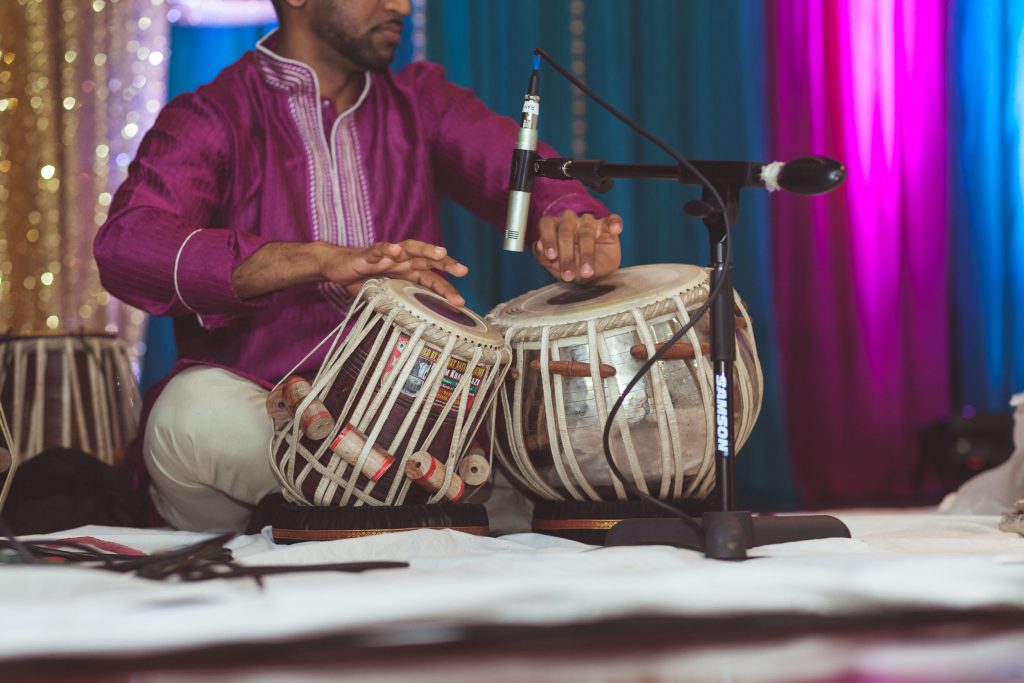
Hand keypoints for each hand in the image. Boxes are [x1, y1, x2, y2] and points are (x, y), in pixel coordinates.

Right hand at [319, 240, 467, 304]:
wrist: (338, 267)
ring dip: (426, 249)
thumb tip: (417, 330)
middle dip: (446, 263)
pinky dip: (387, 249)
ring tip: (440, 252)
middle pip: (428, 259)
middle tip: (463, 270)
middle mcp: (402, 261)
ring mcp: (387, 256)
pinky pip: (379, 250)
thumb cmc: (364, 280)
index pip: (432, 278)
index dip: (446, 288)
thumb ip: (401, 305)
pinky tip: (396, 250)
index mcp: (408, 272)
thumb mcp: (387, 296)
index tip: (461, 302)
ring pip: (410, 248)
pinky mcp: (368, 255)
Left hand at [532, 210, 622, 281]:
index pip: (547, 224)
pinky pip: (612, 220)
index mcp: (555, 227)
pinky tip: (615, 229)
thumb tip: (538, 246)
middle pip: (566, 230)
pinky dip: (614, 223)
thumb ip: (543, 256)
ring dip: (587, 253)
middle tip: (568, 275)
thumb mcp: (555, 266)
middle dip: (567, 255)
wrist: (594, 274)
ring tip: (587, 272)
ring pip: (587, 231)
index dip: (548, 239)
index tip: (551, 256)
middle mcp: (571, 221)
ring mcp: (590, 222)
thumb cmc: (572, 265)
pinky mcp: (607, 226)